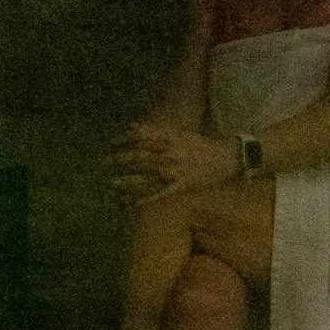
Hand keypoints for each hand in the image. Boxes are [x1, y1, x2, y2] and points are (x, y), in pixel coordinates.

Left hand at [110, 126, 238, 199]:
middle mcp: (169, 155)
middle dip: (119, 160)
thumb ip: (155, 131)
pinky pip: (157, 195)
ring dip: (126, 181)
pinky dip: (143, 199)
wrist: (225, 158)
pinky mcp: (179, 187)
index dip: (122, 140)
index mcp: (169, 140)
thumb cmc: (201, 146)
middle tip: (104, 163)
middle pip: (138, 157)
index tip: (110, 143)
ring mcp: (173, 172)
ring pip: (145, 178)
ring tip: (111, 183)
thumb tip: (133, 126)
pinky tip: (130, 203)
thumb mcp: (179, 134)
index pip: (140, 138)